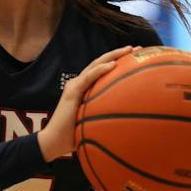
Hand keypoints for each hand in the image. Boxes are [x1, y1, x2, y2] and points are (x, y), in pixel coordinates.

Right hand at [37, 47, 132, 161]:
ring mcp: (75, 86)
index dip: (118, 61)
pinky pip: (89, 77)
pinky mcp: (72, 92)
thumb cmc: (74, 137)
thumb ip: (106, 117)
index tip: (135, 58)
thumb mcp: (94, 122)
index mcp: (84, 88)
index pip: (102, 70)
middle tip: (137, 48)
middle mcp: (79, 83)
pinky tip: (113, 64)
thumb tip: (127, 123)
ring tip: (129, 50)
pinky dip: (101, 70)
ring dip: (113, 56)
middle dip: (119, 53)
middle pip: (101, 63)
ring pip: (96, 65)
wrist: (54, 142)